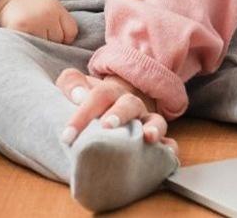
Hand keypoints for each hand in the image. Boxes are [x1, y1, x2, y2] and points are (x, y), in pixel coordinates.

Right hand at [0, 0, 79, 43]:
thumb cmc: (27, 10)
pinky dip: (27, 49)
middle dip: (50, 44)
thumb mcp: (47, 8)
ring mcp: (35, 20)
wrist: (1, 2)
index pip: (71, 32)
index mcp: (56, 7)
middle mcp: (47, 13)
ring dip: (38, 48)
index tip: (52, 37)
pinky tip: (22, 43)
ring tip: (29, 40)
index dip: (64, 38)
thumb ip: (59, 23)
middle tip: (36, 37)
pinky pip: (31, 47)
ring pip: (45, 47)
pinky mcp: (21, 29)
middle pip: (58, 41)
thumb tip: (68, 50)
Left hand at [56, 70, 177, 153]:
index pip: (98, 96)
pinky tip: (168, 153)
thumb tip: (77, 95)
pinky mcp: (157, 137)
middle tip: (106, 126)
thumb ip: (72, 83)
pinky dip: (170, 147)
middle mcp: (131, 104)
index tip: (67, 136)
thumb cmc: (95, 100)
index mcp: (110, 91)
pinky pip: (169, 141)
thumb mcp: (81, 88)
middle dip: (119, 114)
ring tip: (148, 137)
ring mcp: (146, 120)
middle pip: (128, 104)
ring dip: (153, 127)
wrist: (118, 101)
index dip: (82, 115)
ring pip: (155, 119)